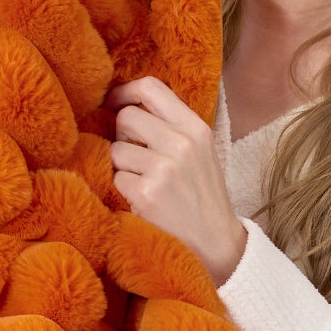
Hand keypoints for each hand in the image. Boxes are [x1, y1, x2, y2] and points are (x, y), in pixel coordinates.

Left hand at [106, 76, 248, 285]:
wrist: (216, 243)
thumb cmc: (202, 195)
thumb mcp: (200, 151)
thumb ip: (171, 126)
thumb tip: (125, 105)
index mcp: (196, 128)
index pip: (151, 87)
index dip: (124, 91)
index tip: (114, 103)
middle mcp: (181, 143)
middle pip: (127, 117)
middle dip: (122, 135)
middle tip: (135, 155)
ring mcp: (164, 168)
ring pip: (116, 150)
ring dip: (122, 166)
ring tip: (144, 181)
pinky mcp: (146, 194)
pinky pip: (116, 178)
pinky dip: (123, 189)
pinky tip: (143, 200)